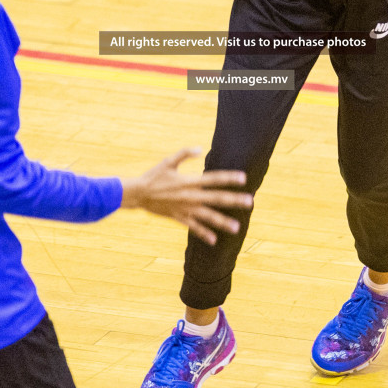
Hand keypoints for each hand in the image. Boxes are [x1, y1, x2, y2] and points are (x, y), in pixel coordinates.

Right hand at [121, 148, 250, 244]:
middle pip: (216, 199)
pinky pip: (194, 227)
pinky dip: (204, 233)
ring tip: (237, 228)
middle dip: (234, 201)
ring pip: (208, 217)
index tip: (243, 178)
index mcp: (189, 182)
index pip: (213, 179)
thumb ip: (185, 153)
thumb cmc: (153, 176)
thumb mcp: (168, 161)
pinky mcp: (179, 218)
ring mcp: (185, 209)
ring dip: (223, 222)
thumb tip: (200, 148)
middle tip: (250, 203)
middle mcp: (190, 197)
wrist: (137, 194)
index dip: (229, 178)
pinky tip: (214, 240)